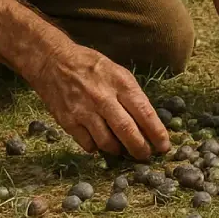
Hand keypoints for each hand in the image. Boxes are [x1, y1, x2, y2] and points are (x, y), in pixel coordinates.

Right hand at [25, 42, 169, 160]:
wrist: (54, 61)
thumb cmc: (91, 67)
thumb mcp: (117, 73)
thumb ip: (132, 96)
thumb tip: (147, 124)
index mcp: (120, 83)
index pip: (144, 112)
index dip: (157, 133)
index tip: (164, 146)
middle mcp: (103, 97)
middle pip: (127, 131)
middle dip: (140, 148)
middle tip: (146, 156)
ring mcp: (84, 111)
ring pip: (107, 142)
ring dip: (118, 150)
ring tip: (122, 150)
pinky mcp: (68, 121)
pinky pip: (88, 144)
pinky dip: (97, 147)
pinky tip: (100, 142)